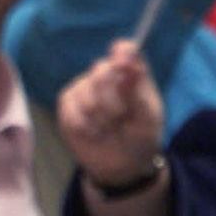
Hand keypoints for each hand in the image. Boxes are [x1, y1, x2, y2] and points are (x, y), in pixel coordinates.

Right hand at [56, 40, 164, 188]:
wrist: (122, 166)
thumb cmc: (141, 138)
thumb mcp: (148, 116)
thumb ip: (137, 89)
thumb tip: (128, 62)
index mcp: (132, 74)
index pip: (126, 50)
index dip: (122, 53)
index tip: (122, 65)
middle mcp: (107, 75)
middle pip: (102, 70)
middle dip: (112, 100)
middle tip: (122, 118)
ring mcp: (84, 86)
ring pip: (85, 92)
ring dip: (99, 118)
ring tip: (108, 128)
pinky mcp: (67, 103)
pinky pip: (71, 108)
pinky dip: (84, 125)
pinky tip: (93, 132)